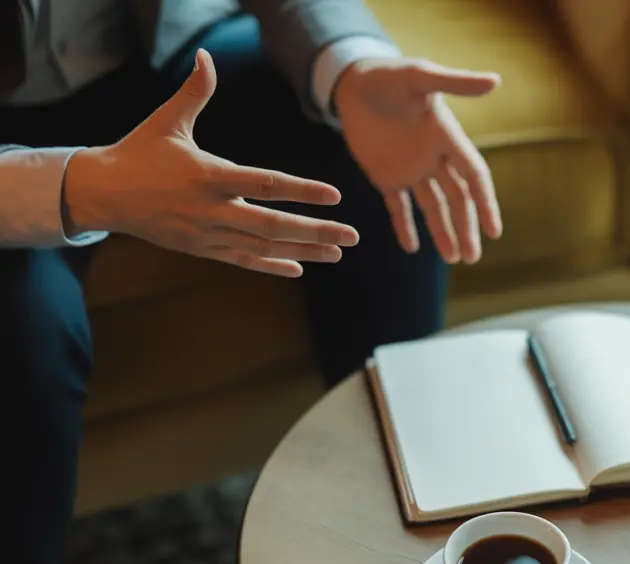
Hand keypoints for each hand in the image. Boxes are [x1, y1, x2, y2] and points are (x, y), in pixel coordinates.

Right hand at [63, 50, 358, 277]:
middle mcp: (210, 209)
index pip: (264, 184)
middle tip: (353, 235)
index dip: (301, 190)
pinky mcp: (201, 249)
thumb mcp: (167, 122)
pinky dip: (271, 265)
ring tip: (337, 252)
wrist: (104, 194)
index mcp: (207, 176)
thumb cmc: (140, 152)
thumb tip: (206, 58)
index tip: (334, 195)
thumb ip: (194, 93)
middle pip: (272, 225)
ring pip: (263, 248)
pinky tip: (299, 268)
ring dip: (304, 250)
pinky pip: (243, 261)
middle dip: (316, 230)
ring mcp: (207, 234)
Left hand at [334, 57, 502, 262]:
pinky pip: (398, 207)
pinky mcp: (385, 176)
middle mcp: (434, 159)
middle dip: (466, 228)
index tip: (494, 232)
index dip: (485, 204)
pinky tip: (411, 248)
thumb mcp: (420, 76)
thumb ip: (456, 82)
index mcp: (447, 138)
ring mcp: (410, 170)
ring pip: (433, 208)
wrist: (352, 81)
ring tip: (454, 259)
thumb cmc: (388, 74)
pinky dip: (404, 227)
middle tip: (472, 257)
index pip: (473, 177)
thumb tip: (496, 81)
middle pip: (456, 200)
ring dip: (444, 233)